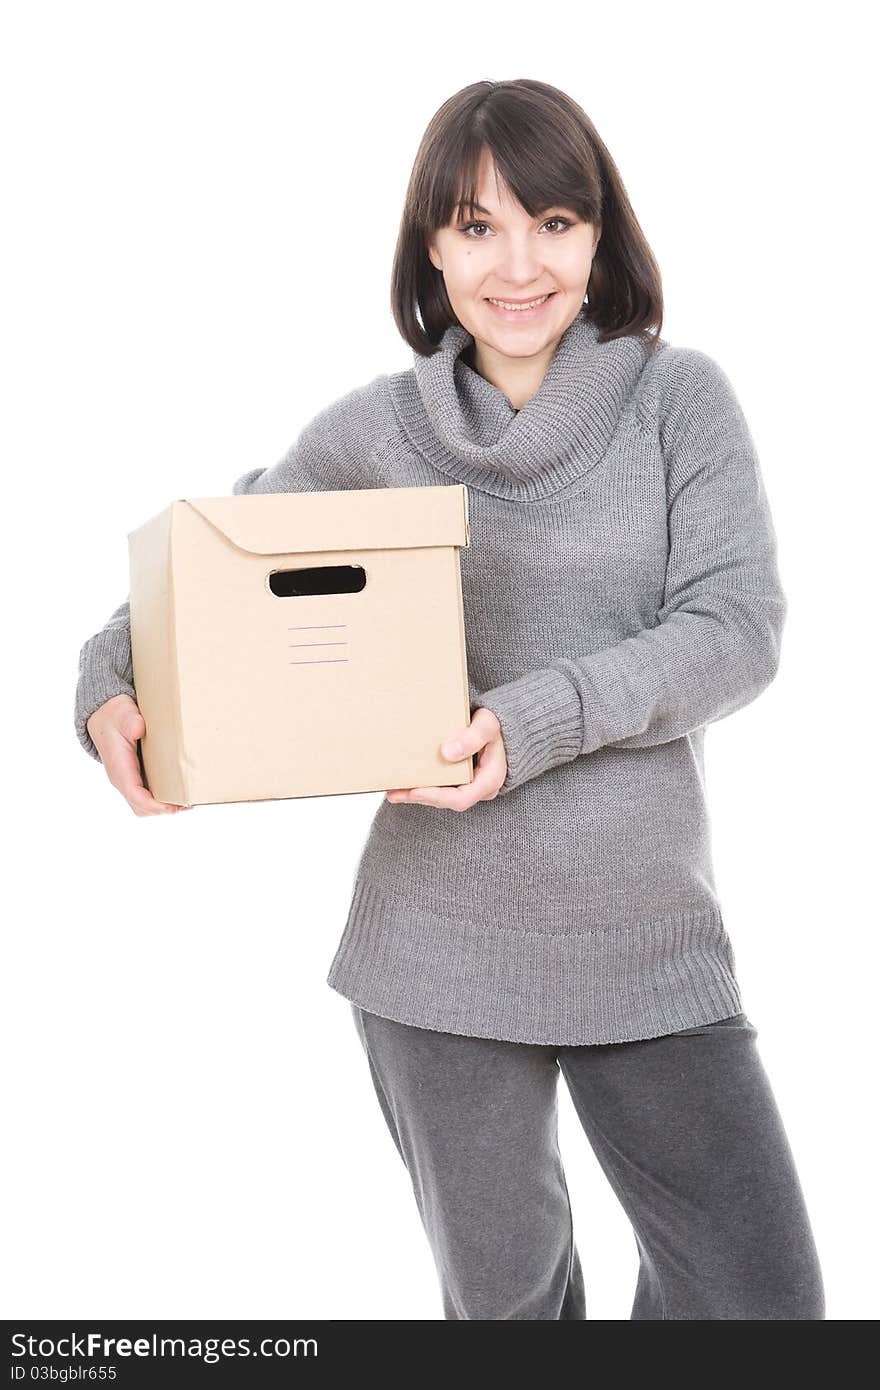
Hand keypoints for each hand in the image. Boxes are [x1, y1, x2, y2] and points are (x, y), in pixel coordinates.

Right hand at [86, 694, 192, 816]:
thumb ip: (130, 721)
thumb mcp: (122, 714)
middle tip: (188, 804)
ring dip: (163, 808)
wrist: (103, 717)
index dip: (154, 804)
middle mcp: (122, 779)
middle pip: (141, 807)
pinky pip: (145, 798)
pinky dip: (161, 802)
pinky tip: (178, 796)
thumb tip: (139, 728)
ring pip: (143, 806)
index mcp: (119, 767)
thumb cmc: (115, 716)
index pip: (134, 794)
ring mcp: (127, 781)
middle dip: (163, 809)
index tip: (173, 806)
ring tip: (186, 803)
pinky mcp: (133, 779)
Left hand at [385, 708, 506, 810]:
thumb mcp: (487, 725)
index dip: (436, 797)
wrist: (499, 725)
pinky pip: (439, 788)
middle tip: (394, 792)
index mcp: (489, 780)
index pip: (461, 798)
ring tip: (392, 790)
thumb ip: (472, 737)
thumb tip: (448, 753)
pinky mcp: (459, 781)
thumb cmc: (494, 724)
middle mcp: (479, 789)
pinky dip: (421, 786)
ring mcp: (469, 787)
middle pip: (446, 801)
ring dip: (416, 795)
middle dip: (419, 797)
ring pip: (440, 797)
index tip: (415, 791)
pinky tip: (403, 783)